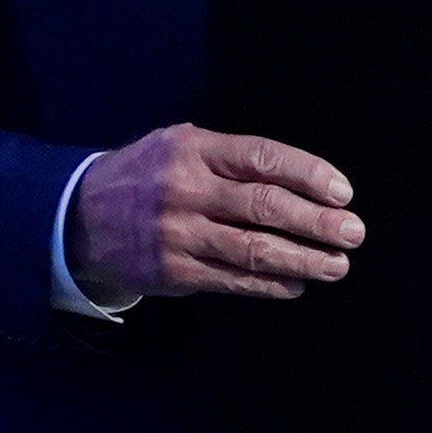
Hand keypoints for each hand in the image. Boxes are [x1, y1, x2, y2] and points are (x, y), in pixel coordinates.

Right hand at [79, 125, 357, 302]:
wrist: (78, 218)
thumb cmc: (146, 177)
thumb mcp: (178, 147)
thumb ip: (230, 158)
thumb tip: (303, 183)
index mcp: (193, 149)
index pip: (263, 158)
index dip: (309, 175)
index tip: (342, 192)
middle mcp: (186, 190)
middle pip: (265, 205)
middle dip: (317, 222)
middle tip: (353, 233)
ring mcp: (179, 234)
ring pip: (254, 249)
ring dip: (303, 260)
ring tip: (337, 265)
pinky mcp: (175, 273)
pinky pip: (234, 280)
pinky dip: (271, 285)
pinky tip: (296, 285)